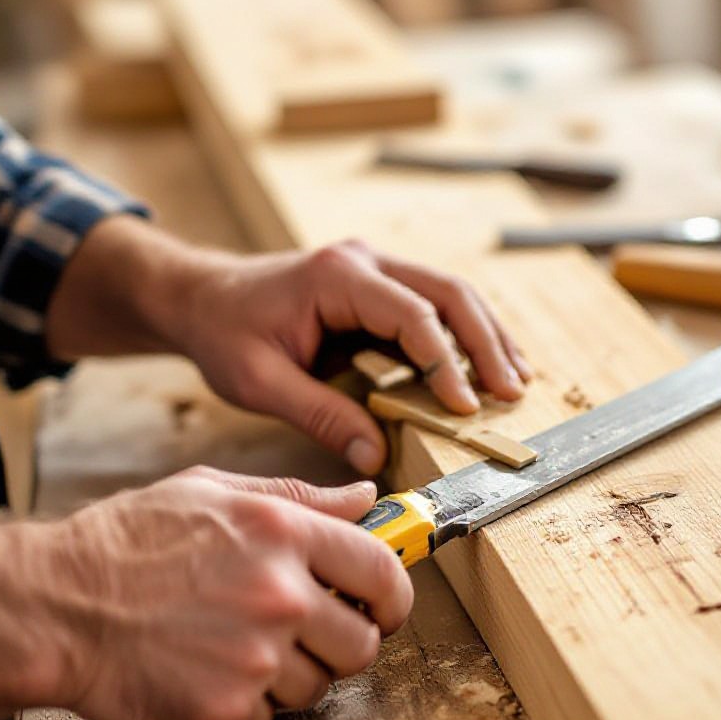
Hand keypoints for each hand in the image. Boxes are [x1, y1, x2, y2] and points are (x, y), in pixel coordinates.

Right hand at [0, 469, 410, 719]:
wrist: (58, 603)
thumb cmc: (130, 541)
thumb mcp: (215, 492)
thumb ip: (299, 497)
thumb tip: (364, 500)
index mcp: (284, 534)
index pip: (382, 571)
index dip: (394, 595)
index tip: (385, 606)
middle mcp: (280, 595)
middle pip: (363, 643)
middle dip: (346, 643)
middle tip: (313, 635)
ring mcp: (256, 657)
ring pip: (318, 688)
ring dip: (293, 676)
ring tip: (245, 649)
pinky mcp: (226, 709)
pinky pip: (269, 719)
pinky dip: (248, 705)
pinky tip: (214, 673)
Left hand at [176, 240, 531, 473]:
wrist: (203, 298)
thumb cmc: (224, 333)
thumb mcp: (260, 382)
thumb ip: (320, 416)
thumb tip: (374, 458)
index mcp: (335, 277)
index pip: (411, 315)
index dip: (445, 363)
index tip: (465, 408)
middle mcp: (364, 260)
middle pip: (448, 293)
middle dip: (486, 344)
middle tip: (511, 392)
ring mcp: (374, 267)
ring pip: (451, 293)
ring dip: (487, 336)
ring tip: (517, 379)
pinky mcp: (378, 285)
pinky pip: (435, 304)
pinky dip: (466, 334)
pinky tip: (488, 363)